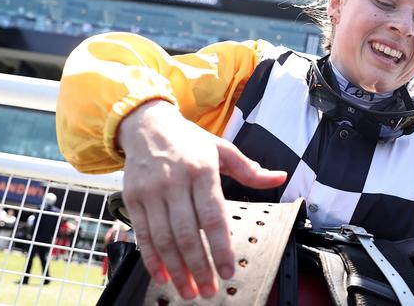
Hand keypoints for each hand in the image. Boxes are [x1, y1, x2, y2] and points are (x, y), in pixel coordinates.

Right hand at [118, 100, 286, 299]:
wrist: (146, 124)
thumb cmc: (188, 140)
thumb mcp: (221, 149)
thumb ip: (250, 170)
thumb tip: (280, 178)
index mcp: (202, 170)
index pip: (213, 216)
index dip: (220, 247)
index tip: (228, 270)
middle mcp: (175, 182)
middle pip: (188, 233)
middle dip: (199, 267)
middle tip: (209, 291)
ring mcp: (151, 191)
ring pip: (164, 239)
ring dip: (177, 270)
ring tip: (189, 291)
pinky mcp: (133, 198)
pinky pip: (142, 234)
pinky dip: (152, 259)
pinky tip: (163, 276)